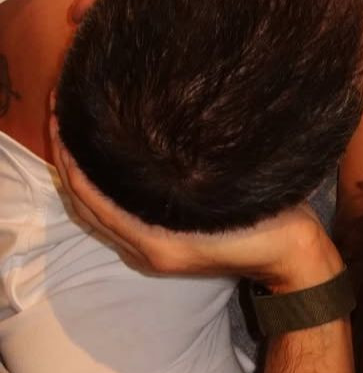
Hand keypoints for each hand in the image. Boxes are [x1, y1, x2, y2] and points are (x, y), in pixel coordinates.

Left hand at [50, 119, 339, 291]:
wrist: (289, 259)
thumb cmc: (271, 220)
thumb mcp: (231, 195)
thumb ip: (189, 178)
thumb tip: (160, 137)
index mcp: (154, 239)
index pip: (90, 194)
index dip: (70, 156)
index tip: (63, 114)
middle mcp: (142, 251)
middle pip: (83, 205)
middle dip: (66, 161)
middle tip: (62, 113)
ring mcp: (149, 254)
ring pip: (94, 214)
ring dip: (79, 177)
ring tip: (74, 134)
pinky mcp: (159, 250)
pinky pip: (111, 219)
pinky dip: (97, 192)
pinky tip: (102, 165)